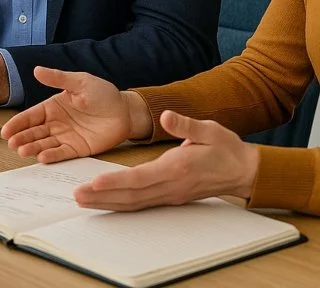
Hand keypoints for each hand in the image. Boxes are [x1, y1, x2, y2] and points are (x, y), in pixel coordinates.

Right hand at [0, 67, 151, 162]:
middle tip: (12, 144)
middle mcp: (56, 123)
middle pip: (34, 132)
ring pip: (44, 143)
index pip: (31, 116)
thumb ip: (58, 78)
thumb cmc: (103, 93)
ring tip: (22, 152)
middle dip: (22, 138)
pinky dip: (52, 155)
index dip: (18, 123)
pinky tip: (42, 157)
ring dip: (33, 148)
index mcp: (54, 106)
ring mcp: (66, 137)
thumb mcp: (80, 82)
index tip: (6, 130)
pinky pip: (62, 153)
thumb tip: (37, 70)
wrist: (125, 111)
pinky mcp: (77, 149)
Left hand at [73, 110, 259, 210]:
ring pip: (134, 203)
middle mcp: (170, 186)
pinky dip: (120, 204)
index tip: (95, 182)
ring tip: (83, 200)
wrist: (243, 171)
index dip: (116, 181)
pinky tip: (106, 202)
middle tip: (76, 195)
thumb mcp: (209, 129)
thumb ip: (186, 125)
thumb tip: (166, 116)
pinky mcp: (169, 197)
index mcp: (177, 168)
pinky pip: (141, 203)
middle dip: (102, 196)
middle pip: (131, 195)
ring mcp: (169, 194)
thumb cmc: (225, 148)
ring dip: (107, 203)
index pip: (141, 178)